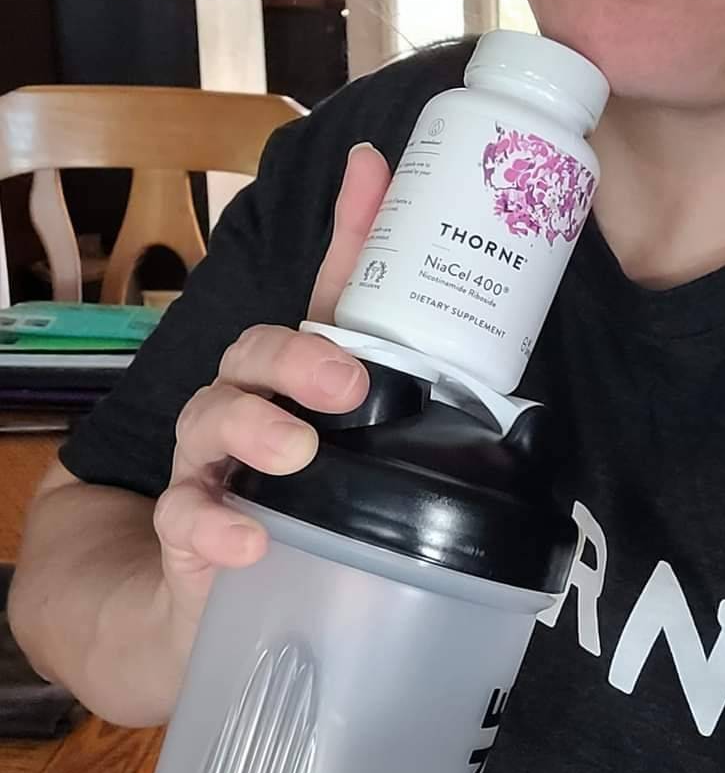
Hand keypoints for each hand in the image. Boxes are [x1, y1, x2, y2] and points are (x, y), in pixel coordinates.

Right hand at [152, 142, 389, 651]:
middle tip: (347, 385)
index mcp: (298, 380)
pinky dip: (217, 526)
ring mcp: (209, 465)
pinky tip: (251, 539)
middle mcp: (245, 405)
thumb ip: (415, 396)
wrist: (217, 601)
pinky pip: (186, 519)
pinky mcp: (186, 532)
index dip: (353, 227)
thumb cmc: (303, 511)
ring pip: (210, 420)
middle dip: (297, 358)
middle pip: (255, 352)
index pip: (326, 294)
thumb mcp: (365, 456)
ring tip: (298, 454)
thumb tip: (491, 330)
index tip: (373, 171)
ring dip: (254, 430)